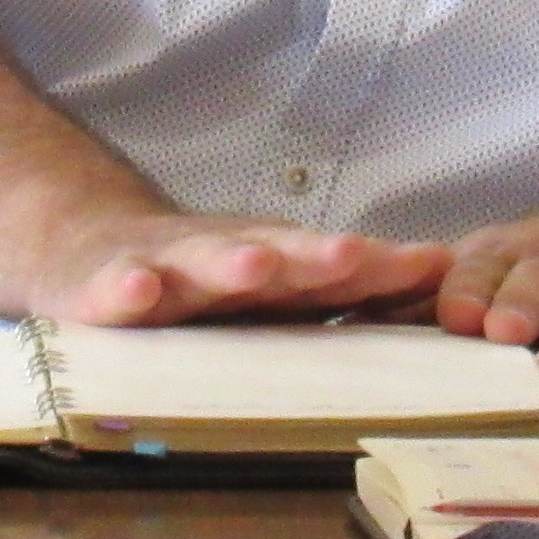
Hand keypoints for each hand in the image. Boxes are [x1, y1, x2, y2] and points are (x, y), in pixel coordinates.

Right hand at [42, 214, 456, 327]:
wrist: (89, 247)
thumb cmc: (201, 280)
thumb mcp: (274, 285)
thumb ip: (350, 289)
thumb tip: (448, 279)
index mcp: (272, 268)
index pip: (335, 268)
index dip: (381, 268)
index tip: (431, 266)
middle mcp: (224, 260)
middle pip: (277, 255)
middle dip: (316, 256)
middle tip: (355, 255)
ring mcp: (163, 269)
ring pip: (200, 265)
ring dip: (228, 263)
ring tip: (254, 266)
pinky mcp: (101, 288)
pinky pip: (114, 290)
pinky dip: (124, 289)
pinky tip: (137, 290)